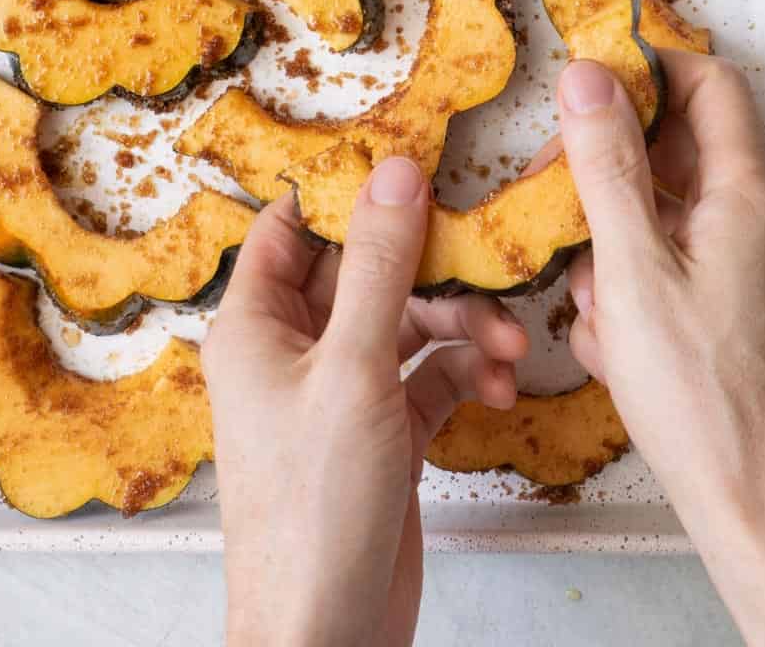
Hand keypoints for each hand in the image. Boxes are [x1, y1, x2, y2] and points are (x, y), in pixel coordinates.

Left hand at [204, 155, 527, 646]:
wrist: (327, 636)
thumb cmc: (311, 513)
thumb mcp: (352, 370)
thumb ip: (378, 267)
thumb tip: (394, 174)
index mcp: (256, 324)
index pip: (295, 226)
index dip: (348, 192)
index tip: (412, 165)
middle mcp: (293, 351)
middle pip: (365, 271)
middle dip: (430, 267)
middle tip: (484, 256)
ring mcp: (338, 393)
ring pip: (405, 323)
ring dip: (459, 326)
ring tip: (508, 343)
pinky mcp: (379, 433)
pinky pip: (425, 376)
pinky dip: (461, 372)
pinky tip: (496, 382)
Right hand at [555, 50, 764, 646]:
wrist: (754, 504)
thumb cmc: (699, 394)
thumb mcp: (631, 269)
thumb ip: (607, 165)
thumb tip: (587, 75)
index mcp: (749, 193)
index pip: (707, 82)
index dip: (646, 70)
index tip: (583, 88)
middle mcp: (764, 218)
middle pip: (678, 152)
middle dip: (612, 177)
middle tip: (559, 208)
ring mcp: (756, 266)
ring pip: (667, 217)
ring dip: (616, 248)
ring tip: (596, 308)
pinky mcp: (741, 307)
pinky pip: (677, 268)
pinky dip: (637, 291)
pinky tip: (616, 344)